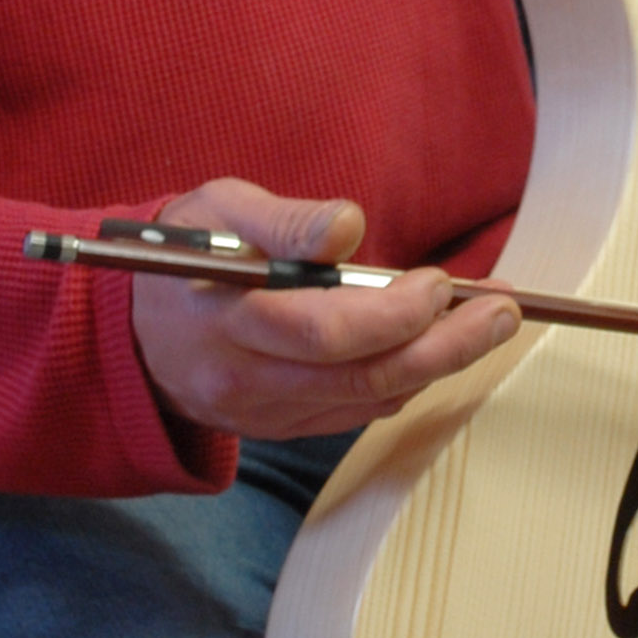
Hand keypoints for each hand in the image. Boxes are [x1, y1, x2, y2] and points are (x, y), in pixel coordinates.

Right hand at [130, 179, 520, 438]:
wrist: (134, 330)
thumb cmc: (184, 254)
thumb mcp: (218, 210)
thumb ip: (285, 220)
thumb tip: (349, 227)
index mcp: (226, 317)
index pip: (322, 330)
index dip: (392, 312)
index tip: (439, 281)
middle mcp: (244, 376)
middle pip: (361, 376)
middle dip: (445, 346)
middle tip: (503, 311)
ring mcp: (262, 411)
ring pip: (367, 399)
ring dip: (439, 364)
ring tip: (489, 322)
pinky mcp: (279, 427)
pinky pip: (355, 412)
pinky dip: (404, 381)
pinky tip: (438, 348)